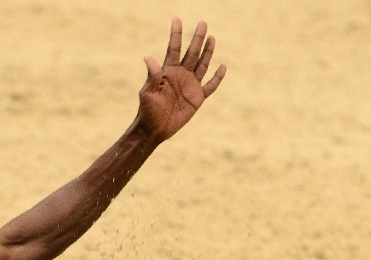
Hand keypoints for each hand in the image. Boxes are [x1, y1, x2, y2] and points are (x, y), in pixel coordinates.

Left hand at [137, 18, 225, 141]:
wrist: (155, 129)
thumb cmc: (148, 110)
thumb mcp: (147, 92)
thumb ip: (152, 76)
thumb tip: (148, 57)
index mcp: (168, 72)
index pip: (174, 48)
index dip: (176, 34)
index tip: (177, 19)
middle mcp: (180, 75)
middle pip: (191, 52)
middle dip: (197, 38)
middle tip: (203, 23)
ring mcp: (190, 85)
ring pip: (202, 64)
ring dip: (207, 52)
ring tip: (212, 37)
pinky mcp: (198, 98)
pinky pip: (210, 86)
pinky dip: (217, 77)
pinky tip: (222, 67)